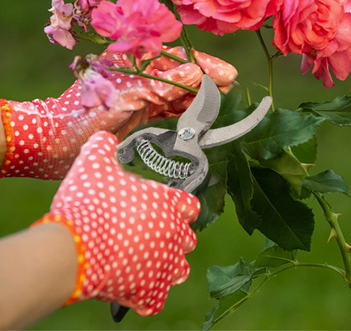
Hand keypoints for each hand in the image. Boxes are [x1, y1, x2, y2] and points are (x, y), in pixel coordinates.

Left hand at [0, 46, 236, 178]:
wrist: (54, 144)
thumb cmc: (83, 118)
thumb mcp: (126, 100)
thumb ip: (162, 85)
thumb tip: (197, 72)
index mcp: (132, 61)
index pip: (177, 58)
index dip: (204, 65)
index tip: (228, 75)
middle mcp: (138, 73)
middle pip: (180, 73)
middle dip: (205, 80)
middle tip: (230, 88)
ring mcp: (138, 92)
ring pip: (176, 91)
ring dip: (197, 97)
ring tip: (219, 103)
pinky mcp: (137, 110)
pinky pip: (167, 107)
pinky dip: (183, 111)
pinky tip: (198, 116)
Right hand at [32, 131, 199, 315]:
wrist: (72, 250)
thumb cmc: (89, 205)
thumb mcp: (94, 165)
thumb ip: (103, 148)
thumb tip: (104, 139)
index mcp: (168, 204)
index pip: (190, 204)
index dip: (178, 205)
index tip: (166, 206)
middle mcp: (174, 235)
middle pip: (187, 238)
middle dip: (173, 235)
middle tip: (149, 233)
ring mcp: (164, 266)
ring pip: (179, 269)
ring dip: (166, 265)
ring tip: (146, 261)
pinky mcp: (148, 292)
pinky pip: (155, 300)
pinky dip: (147, 296)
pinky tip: (133, 289)